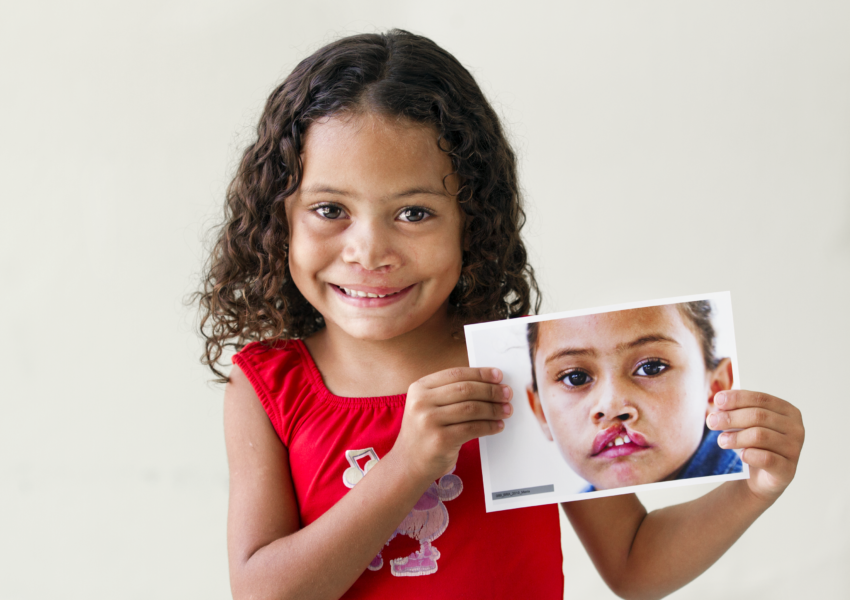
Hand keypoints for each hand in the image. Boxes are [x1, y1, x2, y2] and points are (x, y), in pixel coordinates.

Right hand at [391, 367, 512, 482]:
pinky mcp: (440, 440)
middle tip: (506, 394)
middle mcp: (421, 402)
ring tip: (505, 410)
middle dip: (491, 391)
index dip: (480, 373)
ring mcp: (429, 421)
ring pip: (472, 408)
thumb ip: (450, 393)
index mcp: (419, 388)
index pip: (456, 374)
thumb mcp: (428, 406)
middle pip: (466, 389)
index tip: (497, 376)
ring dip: (494, 409)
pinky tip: (497, 426)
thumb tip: (489, 384)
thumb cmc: (424, 433)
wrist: (408, 463)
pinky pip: (473, 428)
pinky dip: (489, 426)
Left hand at [707, 390, 803, 504]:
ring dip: (736, 437)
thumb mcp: (746, 424)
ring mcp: (794, 449)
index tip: (717, 400)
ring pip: (760, 436)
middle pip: (759, 416)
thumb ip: (736, 411)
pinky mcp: (787, 469)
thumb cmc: (753, 445)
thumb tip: (719, 403)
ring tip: (721, 440)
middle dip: (731, 418)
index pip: (761, 399)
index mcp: (787, 411)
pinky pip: (766, 458)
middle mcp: (795, 428)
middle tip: (712, 422)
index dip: (738, 398)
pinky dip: (749, 455)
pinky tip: (741, 455)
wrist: (759, 478)